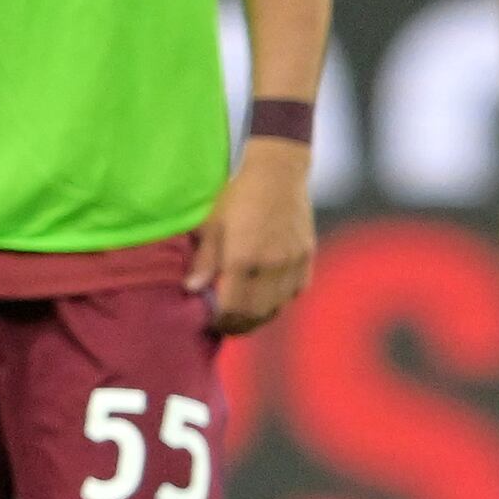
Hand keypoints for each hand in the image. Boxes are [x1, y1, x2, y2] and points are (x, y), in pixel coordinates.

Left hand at [187, 140, 317, 335]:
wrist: (278, 172)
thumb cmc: (238, 195)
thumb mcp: (213, 224)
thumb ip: (204, 260)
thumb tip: (191, 289)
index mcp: (243, 257)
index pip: (233, 307)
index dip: (223, 321)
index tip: (213, 323)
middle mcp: (271, 263)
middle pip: (257, 312)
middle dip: (240, 324)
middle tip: (228, 326)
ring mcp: (292, 261)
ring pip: (278, 305)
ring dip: (261, 315)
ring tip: (246, 316)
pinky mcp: (307, 255)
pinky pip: (296, 290)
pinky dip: (281, 300)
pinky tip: (268, 297)